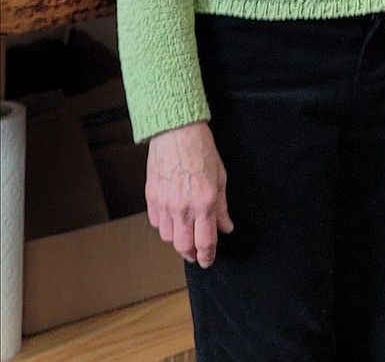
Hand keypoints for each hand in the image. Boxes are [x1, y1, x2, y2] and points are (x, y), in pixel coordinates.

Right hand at [146, 121, 231, 267]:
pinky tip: (173, 218)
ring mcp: (164, 204)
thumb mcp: (220, 177)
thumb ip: (222, 207)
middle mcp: (183, 207)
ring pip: (168, 238)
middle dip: (191, 254)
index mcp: (204, 202)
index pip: (205, 241)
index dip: (208, 255)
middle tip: (197, 254)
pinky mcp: (151, 199)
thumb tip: (226, 227)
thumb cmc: (201, 149)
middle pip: (184, 247)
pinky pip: (156, 223)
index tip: (208, 260)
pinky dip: (165, 226)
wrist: (176, 132)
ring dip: (178, 240)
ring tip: (186, 234)